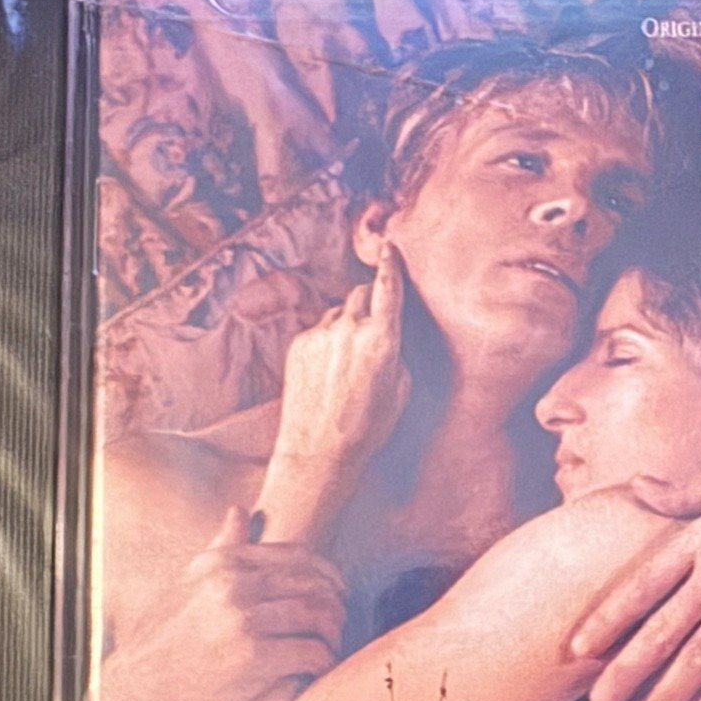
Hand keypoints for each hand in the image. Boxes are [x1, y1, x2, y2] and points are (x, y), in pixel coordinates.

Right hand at [102, 506, 347, 700]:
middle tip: (338, 626)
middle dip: (336, 607)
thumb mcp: (187, 585)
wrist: (133, 697)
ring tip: (329, 649)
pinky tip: (317, 670)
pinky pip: (311, 653)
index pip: (298, 555)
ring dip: (333, 636)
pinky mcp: (250, 658)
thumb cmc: (163, 644)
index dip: (329, 574)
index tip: (338, 594)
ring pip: (318, 617)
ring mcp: (241, 620)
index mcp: (221, 563)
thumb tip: (240, 510)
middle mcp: (231, 584)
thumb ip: (220, 548)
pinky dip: (322, 662)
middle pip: (314, 585)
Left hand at [259, 243, 411, 544]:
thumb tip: (388, 334)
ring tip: (348, 362)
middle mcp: (350, 328)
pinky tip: (328, 371)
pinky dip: (326, 341)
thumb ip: (396, 352)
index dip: (390, 265)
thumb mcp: (402, 390)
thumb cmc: (368, 427)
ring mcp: (320, 334)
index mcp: (382, 339)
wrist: (318, 451)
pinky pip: (318, 330)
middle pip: (361, 293)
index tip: (389, 249)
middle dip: (369, 302)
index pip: (388, 289)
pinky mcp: (298, 344)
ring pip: (339, 312)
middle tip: (372, 326)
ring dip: (346, 324)